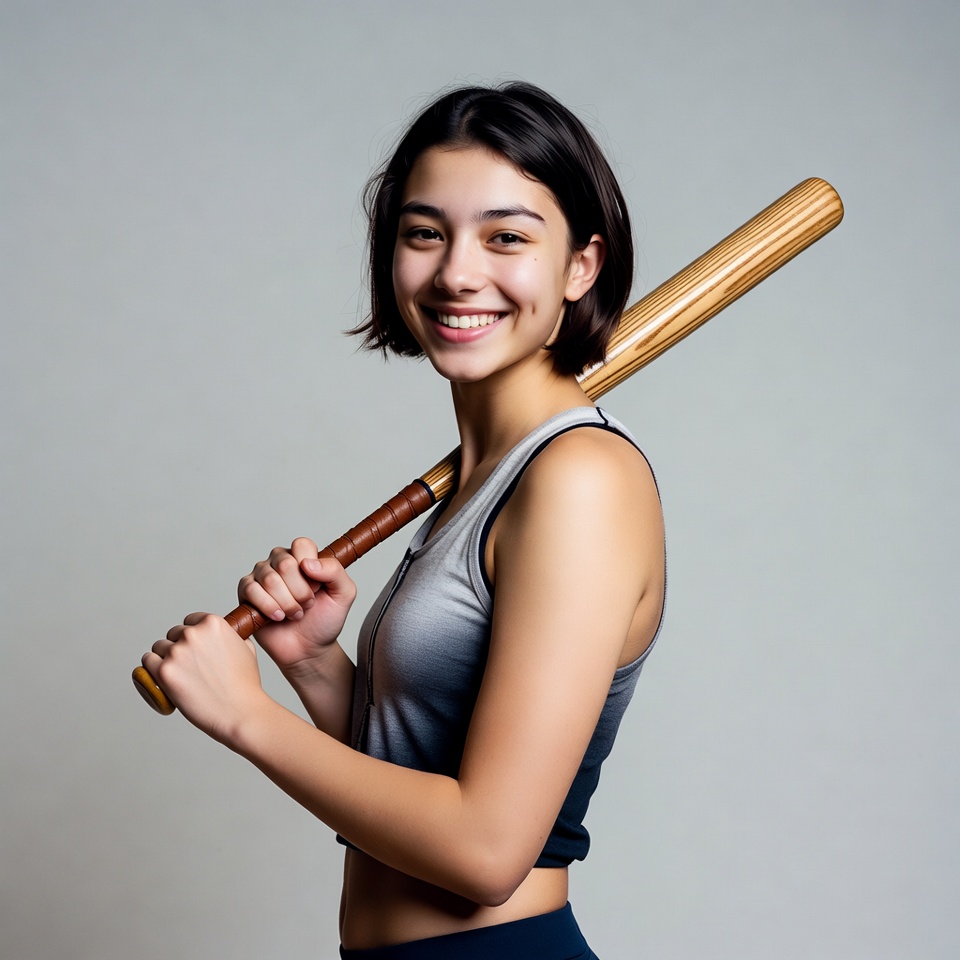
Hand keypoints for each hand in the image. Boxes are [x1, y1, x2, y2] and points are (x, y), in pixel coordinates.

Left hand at [142, 612, 267, 743]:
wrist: (240, 711)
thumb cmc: (244, 685)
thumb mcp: (246, 649)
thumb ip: (231, 637)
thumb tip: (223, 637)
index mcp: (213, 623)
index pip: (190, 621)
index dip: (192, 635)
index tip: (194, 648)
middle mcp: (192, 633)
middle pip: (173, 634)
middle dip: (179, 647)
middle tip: (188, 666)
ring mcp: (176, 652)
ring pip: (159, 648)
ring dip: (164, 658)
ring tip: (177, 674)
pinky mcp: (164, 672)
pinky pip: (148, 663)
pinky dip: (152, 669)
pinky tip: (160, 677)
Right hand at [237, 538, 356, 675]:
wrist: (309, 649)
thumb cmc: (325, 620)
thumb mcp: (344, 594)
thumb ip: (335, 571)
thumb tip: (307, 564)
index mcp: (303, 556)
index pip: (301, 545)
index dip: (311, 570)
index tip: (318, 588)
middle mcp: (280, 561)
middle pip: (285, 563)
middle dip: (300, 591)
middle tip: (307, 605)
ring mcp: (261, 576)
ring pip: (269, 579)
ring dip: (287, 603)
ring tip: (294, 614)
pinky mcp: (246, 592)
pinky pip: (252, 590)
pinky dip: (269, 607)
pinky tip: (278, 617)